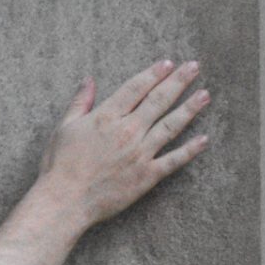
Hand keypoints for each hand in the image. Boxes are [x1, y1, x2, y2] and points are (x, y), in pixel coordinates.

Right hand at [35, 59, 211, 229]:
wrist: (65, 201)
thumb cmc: (59, 165)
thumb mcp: (64, 127)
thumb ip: (80, 102)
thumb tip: (89, 80)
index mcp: (107, 116)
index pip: (136, 87)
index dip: (153, 73)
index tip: (168, 63)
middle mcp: (128, 130)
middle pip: (159, 100)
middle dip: (178, 81)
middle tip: (194, 67)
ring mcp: (140, 153)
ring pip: (171, 125)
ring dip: (190, 108)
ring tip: (205, 95)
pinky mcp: (146, 176)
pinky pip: (173, 160)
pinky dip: (190, 150)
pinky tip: (204, 140)